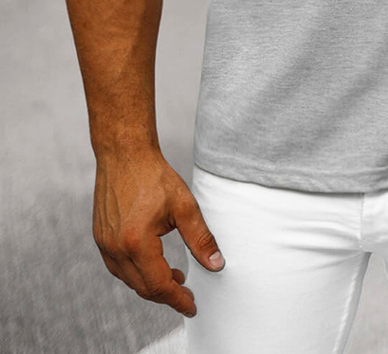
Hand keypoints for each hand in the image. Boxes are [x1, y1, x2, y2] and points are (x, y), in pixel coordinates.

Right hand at [92, 147, 224, 316]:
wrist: (124, 153)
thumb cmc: (154, 175)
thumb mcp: (184, 206)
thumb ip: (201, 238)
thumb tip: (216, 264)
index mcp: (137, 242)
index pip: (159, 285)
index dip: (177, 299)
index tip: (192, 306)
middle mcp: (115, 247)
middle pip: (142, 287)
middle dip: (165, 295)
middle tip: (186, 292)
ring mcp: (104, 243)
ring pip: (128, 279)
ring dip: (150, 284)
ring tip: (173, 276)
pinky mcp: (100, 236)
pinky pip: (117, 266)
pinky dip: (135, 272)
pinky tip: (151, 263)